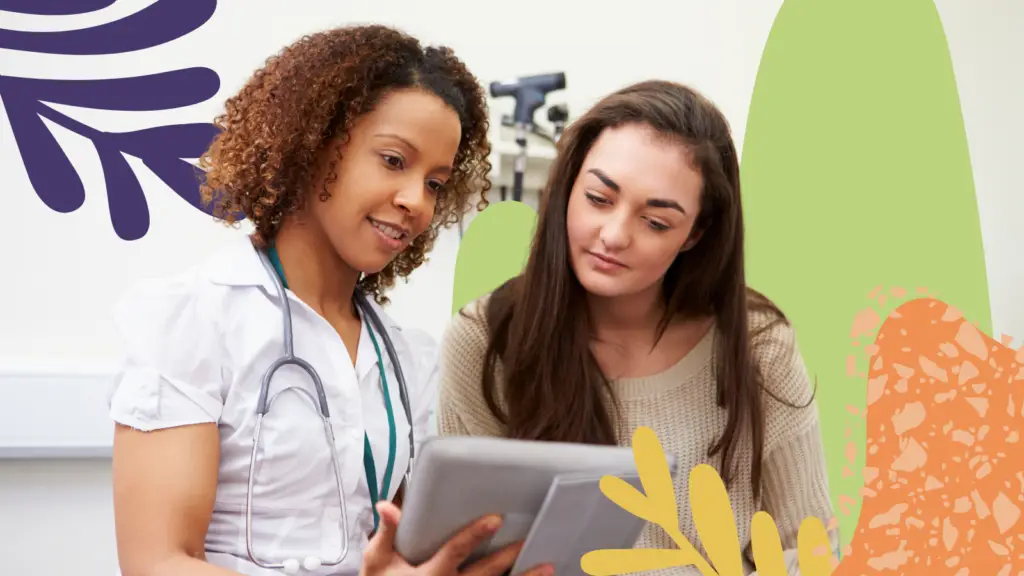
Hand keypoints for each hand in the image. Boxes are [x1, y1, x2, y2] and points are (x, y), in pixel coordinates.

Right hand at [361, 501, 553, 575]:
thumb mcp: (377, 561)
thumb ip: (387, 533)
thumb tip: (388, 506)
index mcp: (430, 574)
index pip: (455, 551)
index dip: (474, 535)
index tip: (495, 519)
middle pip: (484, 573)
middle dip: (507, 557)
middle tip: (528, 541)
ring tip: (547, 567)